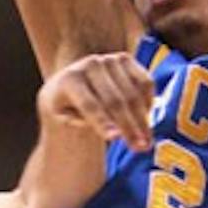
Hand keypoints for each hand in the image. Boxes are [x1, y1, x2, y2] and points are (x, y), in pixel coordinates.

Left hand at [38, 51, 154, 152]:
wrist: (71, 78)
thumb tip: (108, 128)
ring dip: (143, 121)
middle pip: (115, 101)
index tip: (114, 138)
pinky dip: (148, 103)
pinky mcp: (126, 59)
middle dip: (129, 127)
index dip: (102, 122)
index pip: (89, 105)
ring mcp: (110, 60)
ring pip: (133, 94)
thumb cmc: (65, 103)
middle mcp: (91, 65)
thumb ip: (77, 121)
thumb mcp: (60, 115)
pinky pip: (144, 83)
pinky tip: (146, 122)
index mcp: (70, 80)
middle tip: (140, 148)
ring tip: (147, 143)